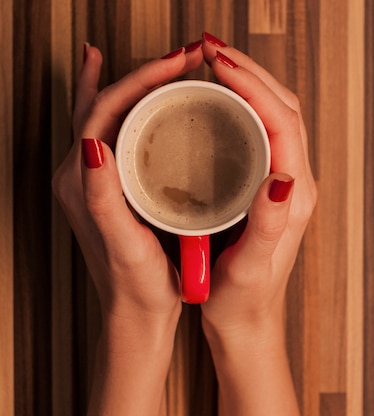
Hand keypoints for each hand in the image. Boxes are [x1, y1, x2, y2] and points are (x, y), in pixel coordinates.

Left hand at [52, 40, 205, 414]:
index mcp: (82, 180)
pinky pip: (119, 133)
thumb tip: (91, 142)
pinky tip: (146, 102)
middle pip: (107, 103)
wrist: (136, 315)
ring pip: (112, 114)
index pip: (105, 109)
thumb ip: (100, 194)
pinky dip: (130, 108)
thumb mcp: (122, 241)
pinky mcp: (113, 186)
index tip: (180, 61)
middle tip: (182, 54)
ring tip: (166, 64)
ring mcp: (96, 178)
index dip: (143, 79)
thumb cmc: (136, 284)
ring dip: (137, 83)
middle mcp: (82, 173)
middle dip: (144, 72)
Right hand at [199, 33, 316, 414]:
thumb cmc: (245, 300)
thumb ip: (271, 223)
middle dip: (251, 71)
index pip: (283, 121)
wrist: (248, 322)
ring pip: (273, 115)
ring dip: (249, 82)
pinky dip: (243, 104)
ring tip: (213, 62)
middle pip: (282, 107)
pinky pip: (261, 131)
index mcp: (296, 196)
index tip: (219, 61)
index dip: (254, 84)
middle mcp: (296, 183)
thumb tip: (283, 178)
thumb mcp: (252, 266)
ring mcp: (284, 182)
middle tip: (211, 48)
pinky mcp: (268, 187)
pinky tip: (217, 98)